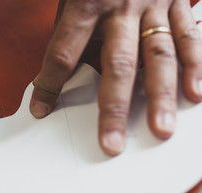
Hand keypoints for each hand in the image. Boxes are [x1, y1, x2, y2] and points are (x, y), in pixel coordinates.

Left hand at [30, 0, 201, 154]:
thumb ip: (70, 36)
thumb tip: (56, 77)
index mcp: (86, 3)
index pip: (63, 53)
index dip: (49, 85)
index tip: (41, 110)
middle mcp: (120, 6)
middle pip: (116, 64)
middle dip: (114, 107)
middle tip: (111, 142)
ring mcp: (153, 5)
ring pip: (158, 56)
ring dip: (161, 96)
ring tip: (160, 129)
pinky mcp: (177, 2)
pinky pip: (188, 36)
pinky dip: (194, 66)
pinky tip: (194, 94)